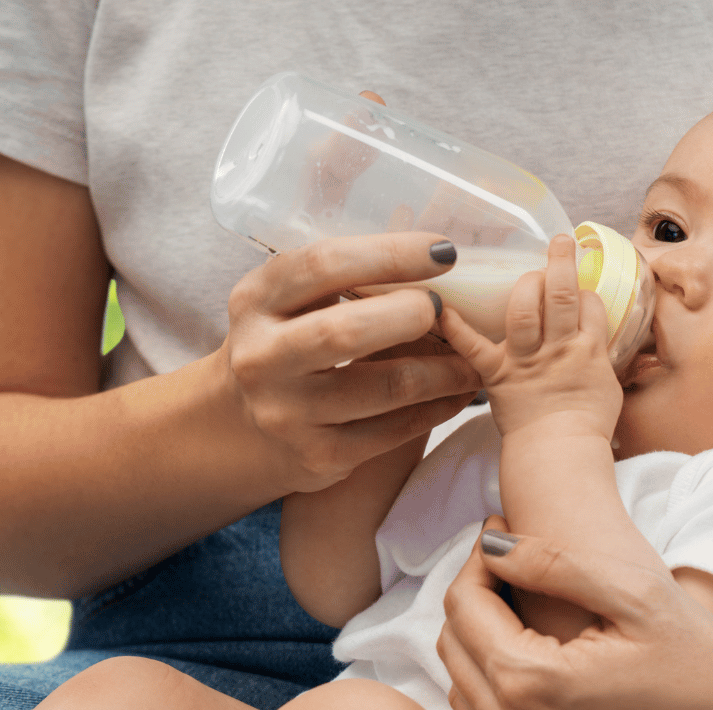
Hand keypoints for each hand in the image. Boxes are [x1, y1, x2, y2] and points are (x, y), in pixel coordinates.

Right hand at [223, 232, 481, 492]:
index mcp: (255, 302)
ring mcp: (288, 414)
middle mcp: (263, 358)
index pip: (322, 266)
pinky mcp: (319, 457)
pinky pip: (394, 431)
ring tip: (472, 358)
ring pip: (385, 388)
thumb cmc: (284, 344)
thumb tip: (433, 249)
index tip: (443, 252)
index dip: (389, 255)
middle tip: (446, 309)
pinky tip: (456, 393)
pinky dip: (437, 408)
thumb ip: (341, 274)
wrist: (241, 429)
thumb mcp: (287, 301)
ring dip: (443, 371)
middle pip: (346, 332)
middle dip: (411, 315)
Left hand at [439, 517, 712, 709]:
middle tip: (510, 569)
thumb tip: (491, 542)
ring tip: (521, 614)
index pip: (465, 605)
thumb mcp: (638, 594)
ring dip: (480, 649)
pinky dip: (495, 696)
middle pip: (454, 648)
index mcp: (531, 683)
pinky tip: (536, 669)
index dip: (479, 561)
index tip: (504, 533)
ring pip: (464, 694)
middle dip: (475, 600)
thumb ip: (554, 562)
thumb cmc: (706, 665)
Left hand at [441, 234, 620, 440]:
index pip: (590, 304)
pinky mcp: (497, 375)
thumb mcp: (609, 388)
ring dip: (525, 282)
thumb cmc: (587, 428)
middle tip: (560, 242)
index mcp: (589, 350)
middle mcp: (558, 349)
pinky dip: (456, 328)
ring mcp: (526, 360)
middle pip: (561, 295)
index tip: (579, 283)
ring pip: (525, 310)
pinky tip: (441, 307)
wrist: (560, 457)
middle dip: (561, 262)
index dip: (586, 288)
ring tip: (526, 266)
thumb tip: (600, 342)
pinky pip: (474, 348)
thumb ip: (602, 360)